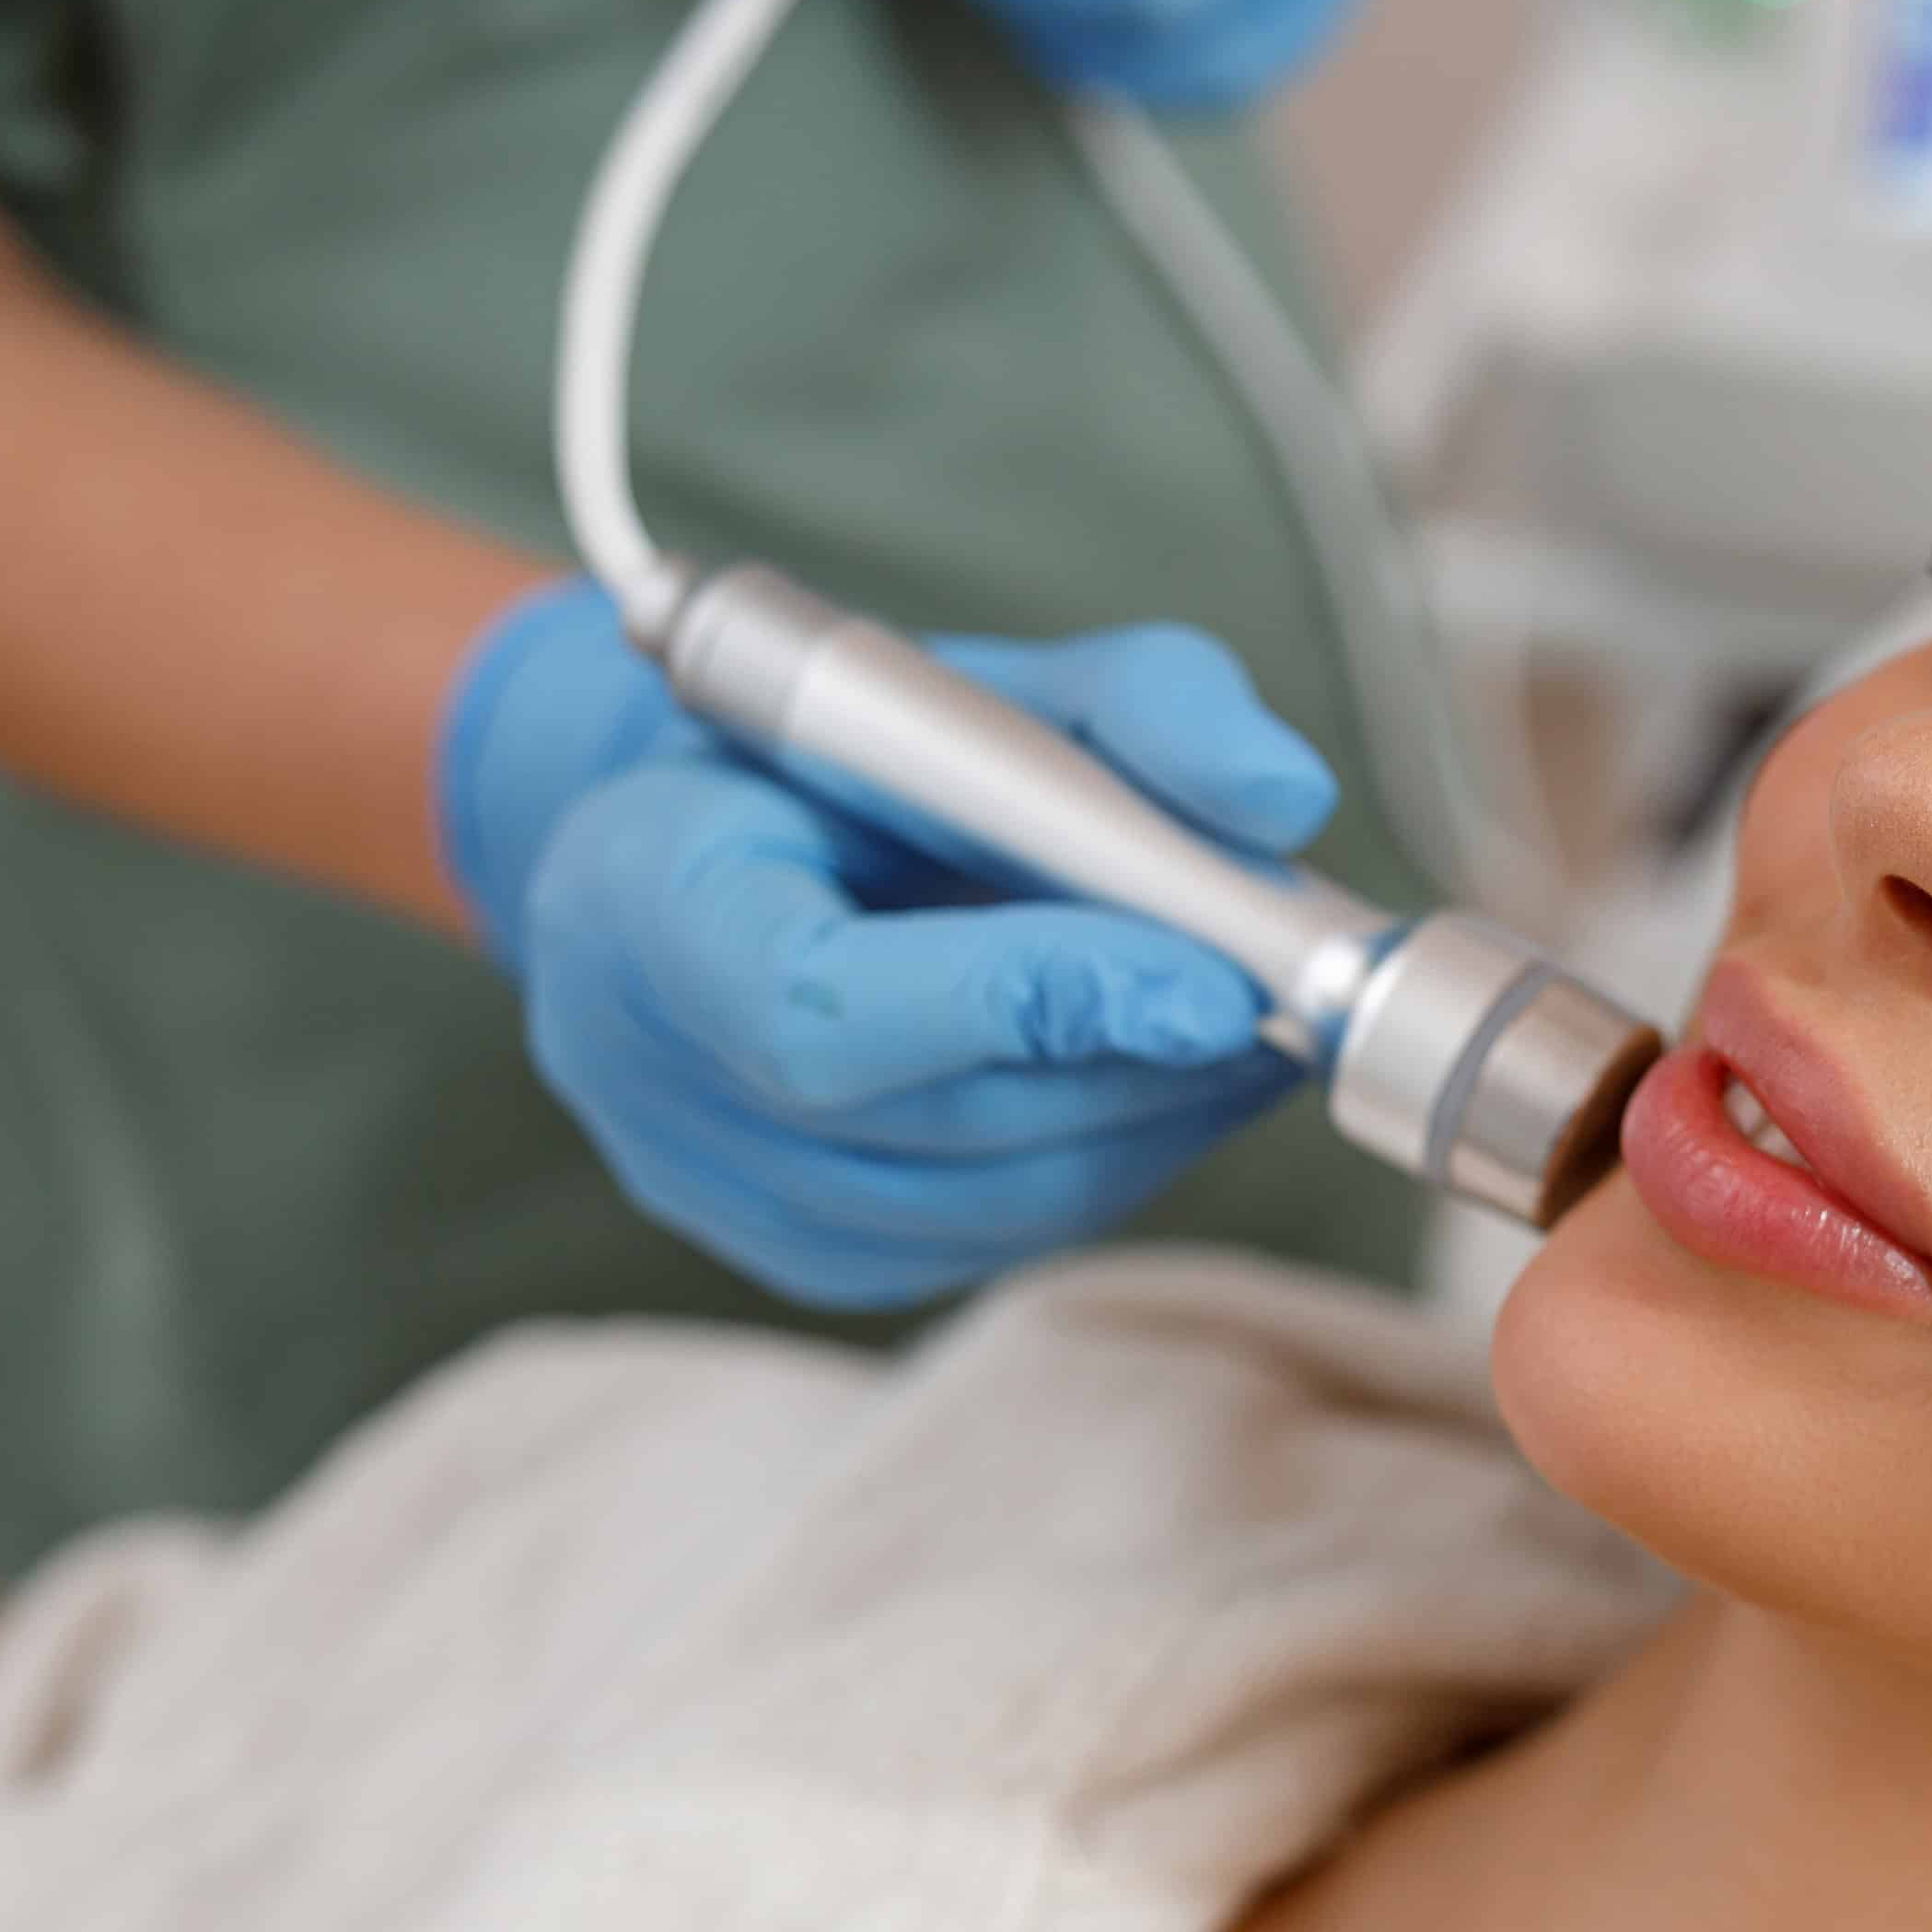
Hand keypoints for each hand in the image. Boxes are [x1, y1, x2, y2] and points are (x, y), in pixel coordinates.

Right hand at [473, 610, 1344, 1309]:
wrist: (694, 844)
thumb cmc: (835, 758)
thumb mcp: (981, 680)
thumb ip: (1138, 707)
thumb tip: (1282, 797)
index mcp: (647, 895)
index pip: (822, 1012)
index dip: (1020, 1005)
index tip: (1202, 981)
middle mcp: (650, 1065)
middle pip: (936, 1121)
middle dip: (1137, 1066)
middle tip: (1284, 1006)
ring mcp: (715, 1181)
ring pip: (985, 1202)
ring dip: (1149, 1123)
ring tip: (1251, 1037)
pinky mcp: (797, 1251)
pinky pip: (985, 1238)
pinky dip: (1107, 1165)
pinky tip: (1170, 1089)